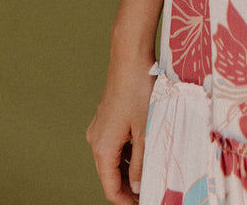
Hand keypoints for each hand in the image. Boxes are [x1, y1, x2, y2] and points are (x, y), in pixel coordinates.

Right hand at [86, 55, 154, 202]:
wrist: (130, 56)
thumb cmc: (139, 90)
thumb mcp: (146, 130)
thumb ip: (141, 162)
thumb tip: (137, 186)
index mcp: (103, 148)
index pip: (110, 188)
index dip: (126, 201)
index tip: (144, 204)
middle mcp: (96, 139)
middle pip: (110, 174)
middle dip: (128, 186)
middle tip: (149, 192)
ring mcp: (100, 127)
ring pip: (113, 159)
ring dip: (129, 169)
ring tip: (150, 174)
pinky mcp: (106, 117)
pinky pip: (115, 144)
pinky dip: (127, 153)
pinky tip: (144, 151)